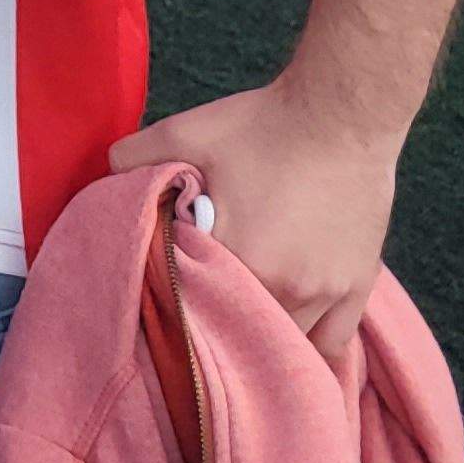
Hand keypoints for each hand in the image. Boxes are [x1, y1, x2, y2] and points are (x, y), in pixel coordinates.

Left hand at [112, 80, 399, 363]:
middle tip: (200, 307)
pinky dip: (309, 346)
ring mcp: (326, 294)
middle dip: (217, 325)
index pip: (194, 304)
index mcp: (240, 258)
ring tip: (239, 323)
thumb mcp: (183, 132)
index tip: (164, 289)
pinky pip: (334, 343)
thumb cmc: (262, 125)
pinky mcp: (356, 288)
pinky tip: (289, 343)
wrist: (341, 116)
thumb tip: (107, 181)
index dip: (175, 299)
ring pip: (287, 342)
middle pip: (241, 332)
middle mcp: (285, 289)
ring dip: (261, 336)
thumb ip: (133, 158)